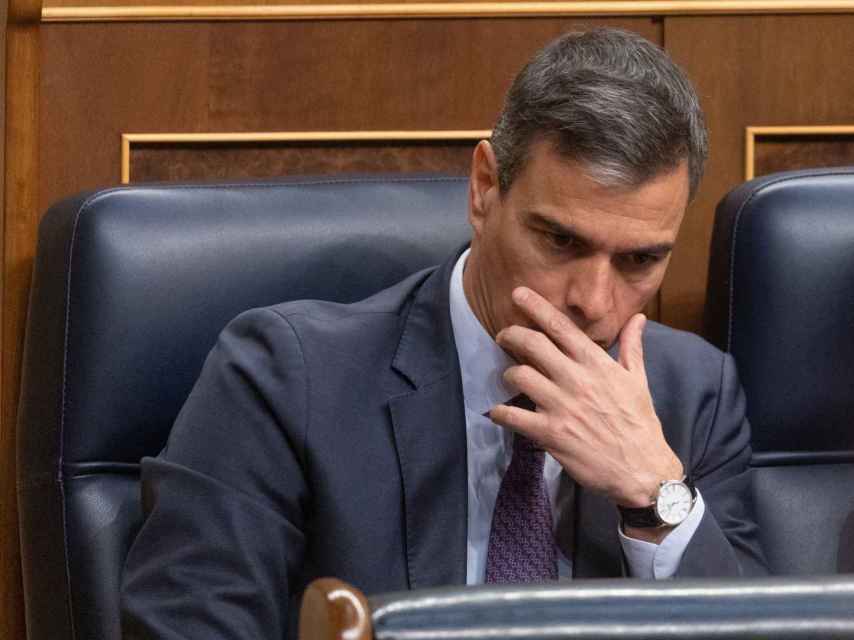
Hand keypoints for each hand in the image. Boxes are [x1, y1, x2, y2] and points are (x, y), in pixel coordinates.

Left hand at [489, 287, 683, 512]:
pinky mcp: (550, 433)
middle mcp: (576, 379)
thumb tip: (639, 318)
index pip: (561, 327)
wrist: (642, 469)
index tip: (518, 294)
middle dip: (511, 335)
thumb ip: (632, 347)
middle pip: (532, 344)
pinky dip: (500, 412)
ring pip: (519, 376)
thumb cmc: (640, 423)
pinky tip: (498, 412)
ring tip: (508, 377)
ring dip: (507, 374)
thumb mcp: (638, 381)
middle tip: (503, 337)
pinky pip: (513, 416)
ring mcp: (561, 406)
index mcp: (596, 364)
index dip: (536, 307)